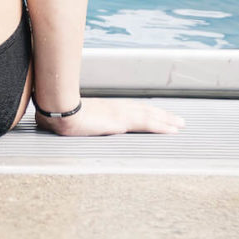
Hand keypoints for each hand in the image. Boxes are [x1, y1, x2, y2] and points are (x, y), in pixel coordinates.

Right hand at [36, 97, 183, 135]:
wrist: (58, 112)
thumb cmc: (59, 114)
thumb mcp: (70, 118)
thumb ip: (75, 121)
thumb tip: (67, 124)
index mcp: (105, 109)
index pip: (130, 110)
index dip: (146, 112)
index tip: (158, 115)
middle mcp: (114, 108)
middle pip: (143, 111)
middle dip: (162, 115)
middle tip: (178, 120)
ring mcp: (118, 114)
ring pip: (149, 116)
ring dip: (166, 120)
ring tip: (180, 124)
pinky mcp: (121, 121)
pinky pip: (146, 124)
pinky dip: (161, 126)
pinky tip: (172, 130)